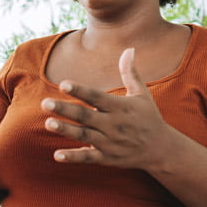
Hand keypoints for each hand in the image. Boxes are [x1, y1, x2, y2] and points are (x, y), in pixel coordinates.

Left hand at [41, 48, 174, 170]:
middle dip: (65, 109)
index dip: (80, 91)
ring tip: (48, 123)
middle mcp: (114, 125)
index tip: (63, 84)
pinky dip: (73, 157)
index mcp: (120, 107)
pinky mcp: (107, 158)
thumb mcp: (142, 94)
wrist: (161, 149)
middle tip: (44, 103)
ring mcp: (110, 143)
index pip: (97, 97)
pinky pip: (88, 158)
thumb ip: (130, 72)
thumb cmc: (148, 117)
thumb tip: (129, 48)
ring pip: (84, 136)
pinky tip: (57, 155)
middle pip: (86, 116)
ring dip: (66, 130)